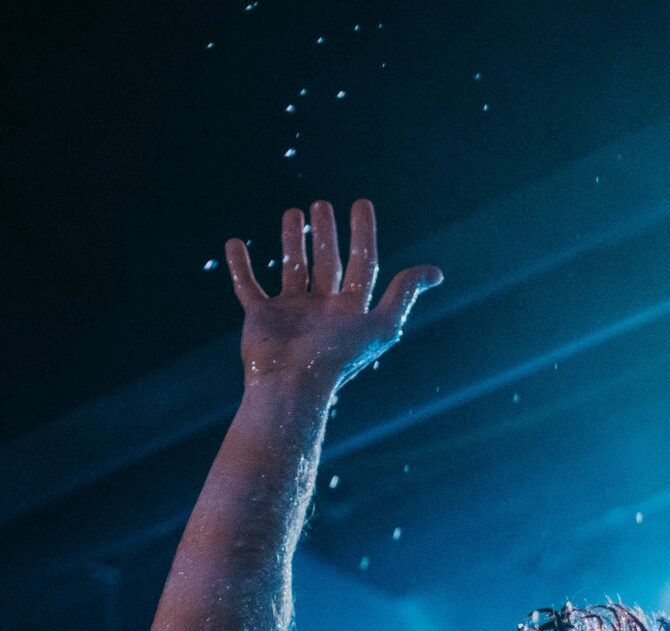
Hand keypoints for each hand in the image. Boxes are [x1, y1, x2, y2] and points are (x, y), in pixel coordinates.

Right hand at [222, 199, 441, 391]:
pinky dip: (239, 266)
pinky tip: (234, 244)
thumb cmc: (338, 359)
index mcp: (351, 312)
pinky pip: (247, 287)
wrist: (292, 386)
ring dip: (292, 241)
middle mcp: (322, 311)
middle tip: (321, 205)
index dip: (364, 234)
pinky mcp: (260, 318)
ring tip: (292, 213)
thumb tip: (435, 273)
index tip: (361, 204)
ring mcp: (290, 314)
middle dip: (326, 234)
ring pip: (293, 269)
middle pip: (328, 264)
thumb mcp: (381, 326)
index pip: (362, 264)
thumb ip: (404, 295)